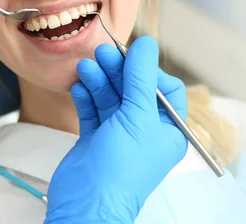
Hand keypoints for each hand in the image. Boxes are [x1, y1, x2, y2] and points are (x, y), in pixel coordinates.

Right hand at [45, 36, 187, 223]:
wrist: (87, 202)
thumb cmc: (121, 166)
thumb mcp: (137, 116)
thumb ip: (140, 77)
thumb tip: (147, 43)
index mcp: (167, 130)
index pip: (164, 90)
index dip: (148, 72)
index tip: (130, 60)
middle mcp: (144, 130)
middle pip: (134, 89)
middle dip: (118, 70)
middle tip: (102, 53)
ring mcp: (118, 134)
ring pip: (110, 97)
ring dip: (99, 80)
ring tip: (85, 67)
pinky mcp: (95, 138)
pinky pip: (92, 109)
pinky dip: (86, 95)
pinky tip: (78, 85)